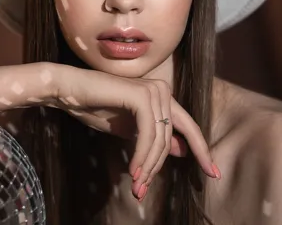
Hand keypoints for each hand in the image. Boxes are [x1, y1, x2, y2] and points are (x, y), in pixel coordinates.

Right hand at [50, 64, 218, 198]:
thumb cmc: (94, 107)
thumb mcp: (128, 129)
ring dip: (147, 166)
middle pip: (170, 138)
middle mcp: (162, 90)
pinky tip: (133, 171)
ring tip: (136, 186)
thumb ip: (153, 138)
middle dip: (157, 167)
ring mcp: (154, 90)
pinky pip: (148, 133)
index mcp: (162, 96)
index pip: (188, 127)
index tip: (213, 174)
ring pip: (160, 139)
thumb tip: (181, 151)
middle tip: (142, 191)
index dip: (202, 151)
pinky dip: (141, 155)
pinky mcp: (142, 95)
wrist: (68, 90)